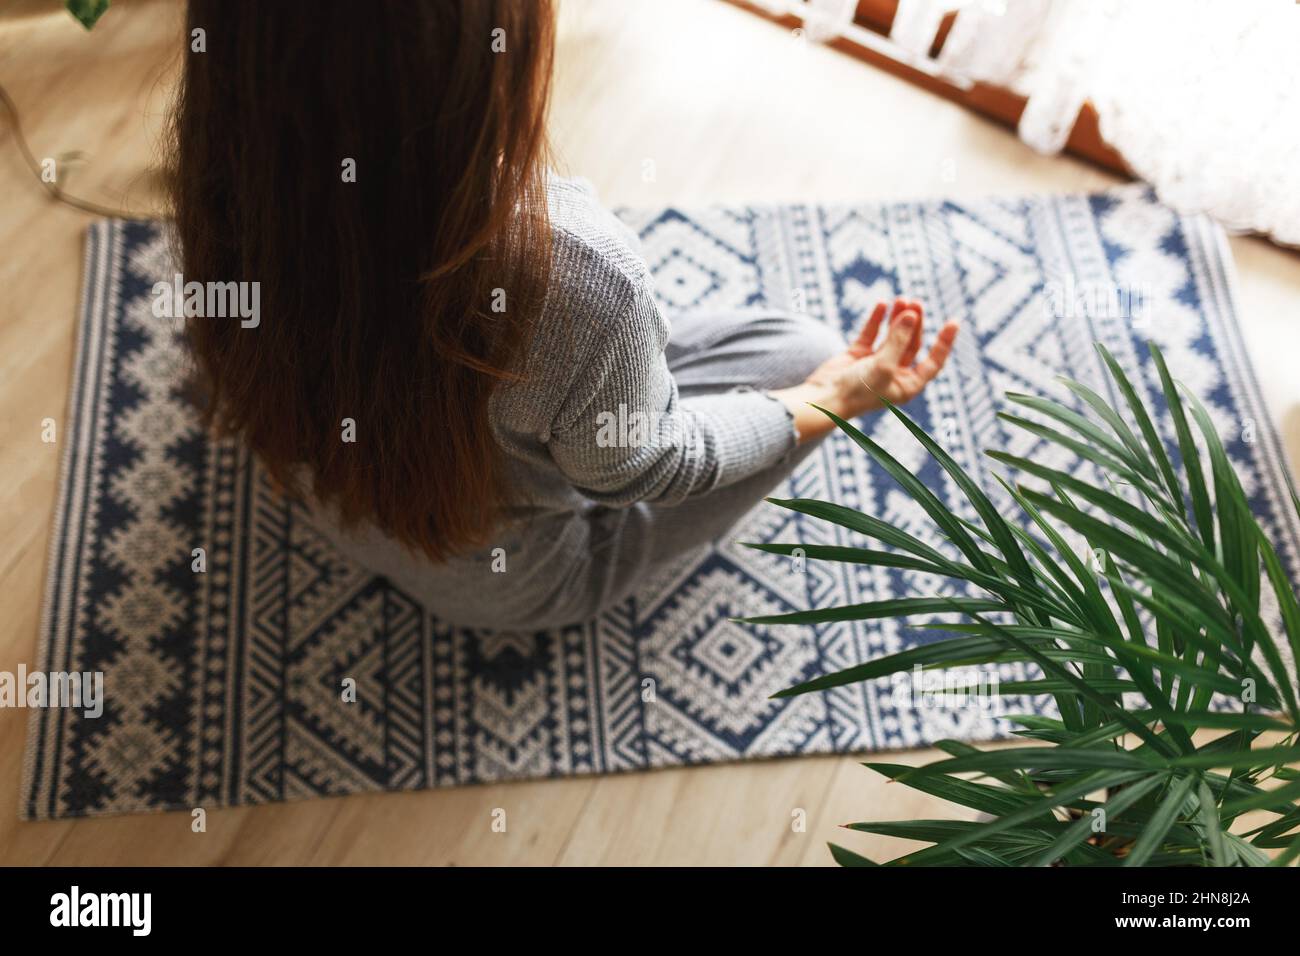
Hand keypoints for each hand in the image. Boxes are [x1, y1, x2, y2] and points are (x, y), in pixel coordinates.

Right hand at [771, 298, 958, 442]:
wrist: (824, 398)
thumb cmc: (857, 390)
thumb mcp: (884, 365)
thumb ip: (899, 339)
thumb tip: (911, 314)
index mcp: (907, 385)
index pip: (933, 362)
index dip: (944, 342)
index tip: (954, 322)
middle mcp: (894, 374)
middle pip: (912, 343)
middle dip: (914, 323)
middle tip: (915, 302)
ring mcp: (875, 364)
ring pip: (892, 336)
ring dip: (897, 318)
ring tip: (901, 299)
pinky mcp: (858, 355)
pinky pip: (872, 333)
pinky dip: (877, 319)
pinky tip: (883, 304)